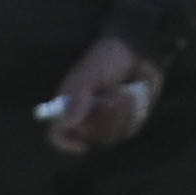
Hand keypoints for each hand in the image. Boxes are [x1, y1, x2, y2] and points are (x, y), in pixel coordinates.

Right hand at [37, 29, 164, 159]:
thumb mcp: (89, 74)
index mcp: (68, 103)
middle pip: (90, 136)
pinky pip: (128, 130)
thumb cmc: (107, 58)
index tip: (82, 144)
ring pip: (111, 135)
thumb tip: (65, 123)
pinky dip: (133, 113)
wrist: (137, 51)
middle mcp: (85, 116)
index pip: (58, 133)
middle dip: (106, 117)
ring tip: (128, 91)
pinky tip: (135, 94)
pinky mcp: (126, 122)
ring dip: (122, 113)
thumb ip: (77, 98)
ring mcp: (106, 121)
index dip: (65, 143)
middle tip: (115, 96)